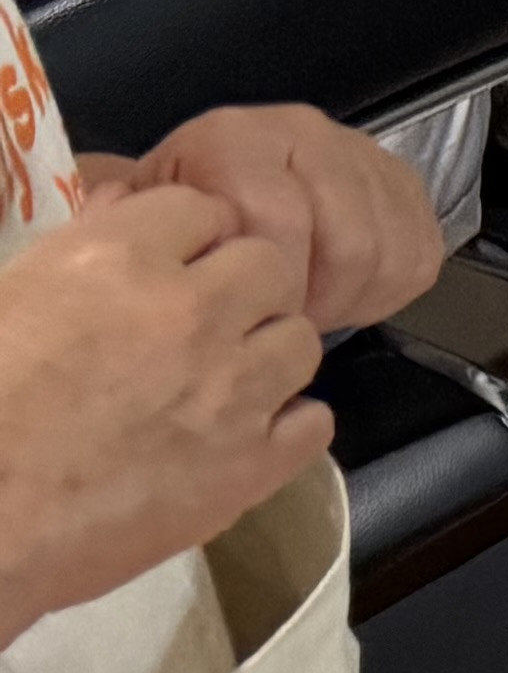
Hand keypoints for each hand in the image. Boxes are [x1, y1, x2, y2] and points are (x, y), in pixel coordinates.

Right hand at [0, 188, 328, 634]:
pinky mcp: (249, 468)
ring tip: (222, 381)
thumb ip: (75, 248)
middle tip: (203, 323)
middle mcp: (191, 313)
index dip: (190, 237)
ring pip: (301, 340)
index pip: (203, 209)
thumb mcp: (5, 297)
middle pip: (268, 268)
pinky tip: (245, 435)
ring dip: (267, 354)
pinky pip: (313, 423)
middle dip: (242, 289)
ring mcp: (231, 391)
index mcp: (118, 260)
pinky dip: (287, 426)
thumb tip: (120, 204)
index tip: (175, 264)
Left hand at [114, 106, 442, 334]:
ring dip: (352, 296)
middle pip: (349, 241)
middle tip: (280, 323)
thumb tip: (144, 254)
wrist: (211, 192)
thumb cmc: (171, 225)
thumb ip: (138, 237)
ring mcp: (361, 154)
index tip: (248, 317)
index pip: (277, 219)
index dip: (272, 284)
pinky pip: (420, 250)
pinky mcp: (403, 182)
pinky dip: (387, 287)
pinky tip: (343, 290)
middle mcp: (304, 132)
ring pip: (389, 250)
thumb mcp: (135, 226)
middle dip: (317, 298)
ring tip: (307, 305)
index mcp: (232, 139)